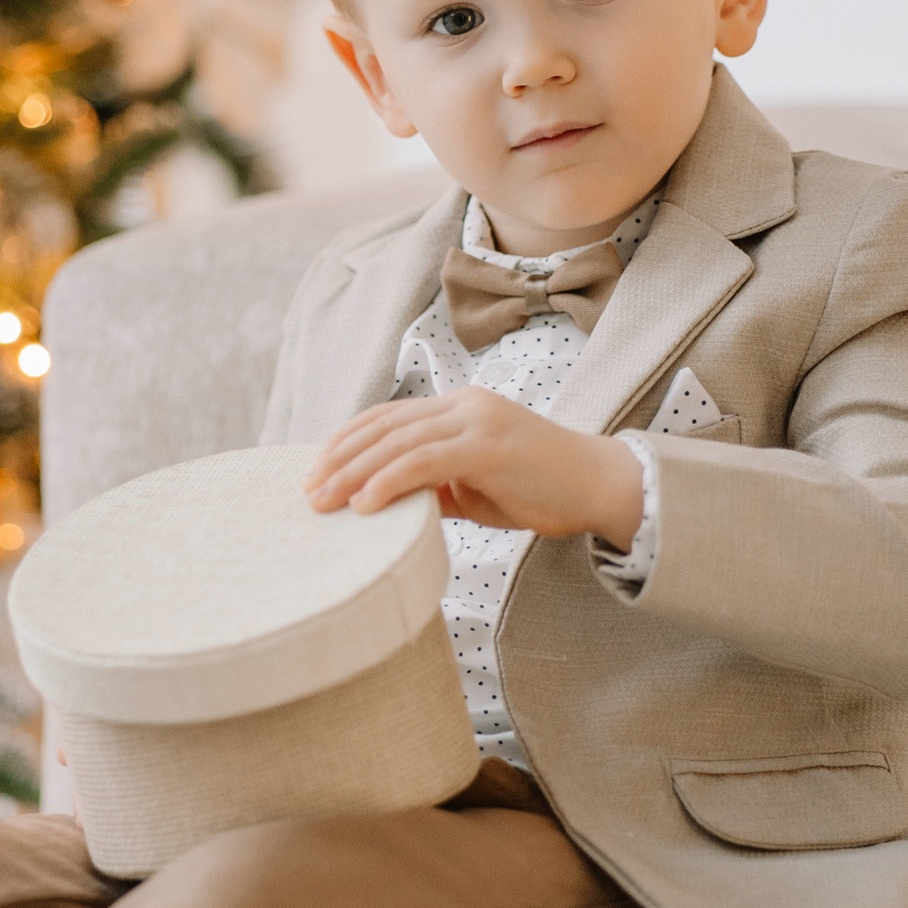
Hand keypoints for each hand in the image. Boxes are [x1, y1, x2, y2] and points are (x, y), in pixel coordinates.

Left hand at [305, 388, 644, 545]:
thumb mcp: (475, 488)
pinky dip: (388, 480)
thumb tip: (389, 502)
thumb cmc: (541, 491)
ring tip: (323, 500)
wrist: (601, 487)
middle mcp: (464, 405)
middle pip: (384, 425)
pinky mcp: (488, 447)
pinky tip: (364, 502)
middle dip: (338, 457)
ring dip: (353, 472)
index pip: (389, 417)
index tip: (316, 470)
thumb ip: (435, 486)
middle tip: (307, 489)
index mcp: (459, 408)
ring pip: (397, 441)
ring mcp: (477, 421)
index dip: (347, 441)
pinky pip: (425, 461)